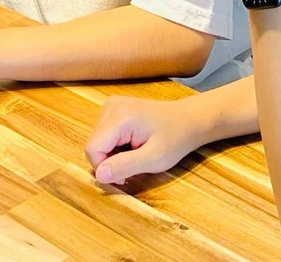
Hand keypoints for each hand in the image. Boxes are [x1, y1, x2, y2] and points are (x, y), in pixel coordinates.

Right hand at [85, 95, 205, 184]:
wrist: (188, 119)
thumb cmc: (175, 139)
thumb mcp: (154, 159)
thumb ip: (125, 166)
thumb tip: (99, 175)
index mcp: (119, 116)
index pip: (92, 149)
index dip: (105, 168)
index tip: (125, 175)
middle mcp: (111, 106)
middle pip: (94, 144)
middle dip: (110, 161)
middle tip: (135, 165)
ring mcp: (112, 104)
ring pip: (98, 141)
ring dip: (113, 154)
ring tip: (136, 153)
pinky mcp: (114, 107)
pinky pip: (104, 134)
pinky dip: (115, 145)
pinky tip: (133, 144)